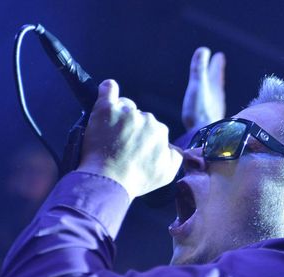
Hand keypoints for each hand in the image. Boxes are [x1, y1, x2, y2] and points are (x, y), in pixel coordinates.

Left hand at [78, 80, 182, 197]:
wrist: (110, 180)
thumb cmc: (136, 179)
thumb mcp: (167, 174)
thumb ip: (176, 156)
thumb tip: (173, 147)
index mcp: (161, 131)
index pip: (153, 128)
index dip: (143, 138)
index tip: (135, 148)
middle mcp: (147, 119)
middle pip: (140, 116)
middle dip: (133, 127)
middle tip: (121, 144)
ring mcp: (126, 113)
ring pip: (125, 106)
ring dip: (120, 115)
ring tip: (110, 133)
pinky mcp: (106, 109)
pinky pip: (108, 90)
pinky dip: (108, 89)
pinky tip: (109, 89)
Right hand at [181, 47, 225, 130]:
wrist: (205, 138)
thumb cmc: (200, 112)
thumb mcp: (198, 87)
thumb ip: (199, 70)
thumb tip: (203, 50)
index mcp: (214, 88)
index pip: (216, 72)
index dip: (217, 64)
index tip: (219, 56)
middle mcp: (216, 99)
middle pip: (217, 82)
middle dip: (216, 72)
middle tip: (218, 63)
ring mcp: (214, 110)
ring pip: (214, 94)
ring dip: (213, 86)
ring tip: (213, 83)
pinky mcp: (210, 121)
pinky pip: (210, 106)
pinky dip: (209, 100)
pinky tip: (208, 107)